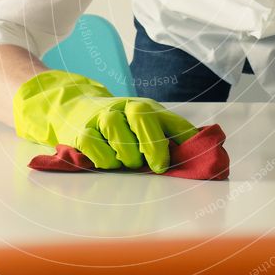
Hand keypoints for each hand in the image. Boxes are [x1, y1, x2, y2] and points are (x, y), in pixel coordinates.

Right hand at [12, 70, 197, 172]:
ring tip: (127, 163)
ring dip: (126, 154)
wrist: (73, 108)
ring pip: (116, 129)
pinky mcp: (80, 131)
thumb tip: (200, 155)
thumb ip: (169, 138)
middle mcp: (124, 107)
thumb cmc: (119, 126)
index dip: (181, 139)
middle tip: (156, 166)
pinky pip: (93, 145)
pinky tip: (107, 163)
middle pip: (142, 114)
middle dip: (153, 144)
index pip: (169, 119)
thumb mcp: (145, 127)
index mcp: (146, 107)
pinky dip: (103, 158)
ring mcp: (101, 117)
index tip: (183, 160)